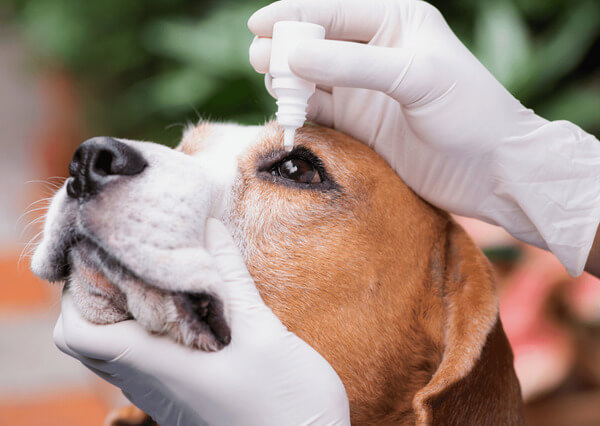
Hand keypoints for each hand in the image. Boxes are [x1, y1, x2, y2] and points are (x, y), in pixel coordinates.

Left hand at [54, 218, 349, 425]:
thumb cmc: (288, 403)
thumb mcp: (263, 334)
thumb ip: (232, 280)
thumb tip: (211, 228)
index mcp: (159, 366)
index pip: (78, 333)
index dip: (76, 293)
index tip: (104, 255)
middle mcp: (152, 383)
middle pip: (92, 339)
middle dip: (101, 294)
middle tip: (134, 256)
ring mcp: (167, 395)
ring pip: (120, 350)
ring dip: (129, 311)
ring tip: (161, 273)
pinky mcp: (186, 397)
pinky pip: (148, 361)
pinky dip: (152, 330)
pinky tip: (189, 308)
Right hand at [248, 0, 599, 275]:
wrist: (493, 172)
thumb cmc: (469, 113)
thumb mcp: (416, 77)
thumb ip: (355, 63)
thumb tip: (295, 54)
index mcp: (396, 22)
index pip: (333, 10)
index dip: (293, 15)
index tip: (258, 25)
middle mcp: (377, 52)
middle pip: (316, 43)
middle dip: (286, 49)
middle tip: (262, 62)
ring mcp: (366, 90)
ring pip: (312, 78)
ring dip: (289, 82)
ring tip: (275, 89)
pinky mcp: (361, 125)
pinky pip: (320, 111)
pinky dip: (300, 112)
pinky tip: (287, 114)